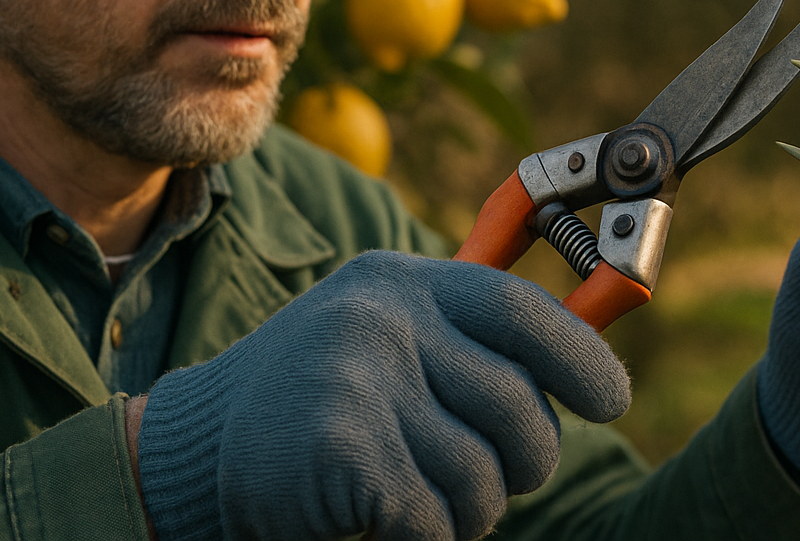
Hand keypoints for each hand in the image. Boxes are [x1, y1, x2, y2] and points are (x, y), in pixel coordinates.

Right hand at [133, 250, 629, 540]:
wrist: (188, 452)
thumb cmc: (317, 403)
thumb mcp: (388, 343)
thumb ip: (470, 346)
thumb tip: (590, 374)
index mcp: (404, 283)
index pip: (520, 310)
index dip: (580, 358)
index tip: (612, 401)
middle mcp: (383, 317)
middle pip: (518, 405)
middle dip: (523, 461)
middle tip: (489, 481)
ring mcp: (359, 377)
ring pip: (483, 475)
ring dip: (468, 512)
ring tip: (419, 499)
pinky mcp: (341, 446)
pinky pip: (434, 518)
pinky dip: (422, 536)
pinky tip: (379, 519)